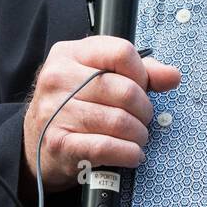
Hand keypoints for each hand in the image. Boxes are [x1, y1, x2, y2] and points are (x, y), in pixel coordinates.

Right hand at [23, 37, 180, 194]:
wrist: (34, 144)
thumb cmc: (74, 105)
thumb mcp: (99, 77)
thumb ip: (139, 72)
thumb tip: (172, 75)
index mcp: (69, 54)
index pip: (121, 52)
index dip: (142, 72)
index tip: (143, 87)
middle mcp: (58, 78)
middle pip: (125, 90)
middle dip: (144, 109)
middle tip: (143, 118)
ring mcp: (55, 111)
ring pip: (119, 121)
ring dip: (138, 134)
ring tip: (138, 137)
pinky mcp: (59, 143)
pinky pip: (106, 147)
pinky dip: (128, 153)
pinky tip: (132, 154)